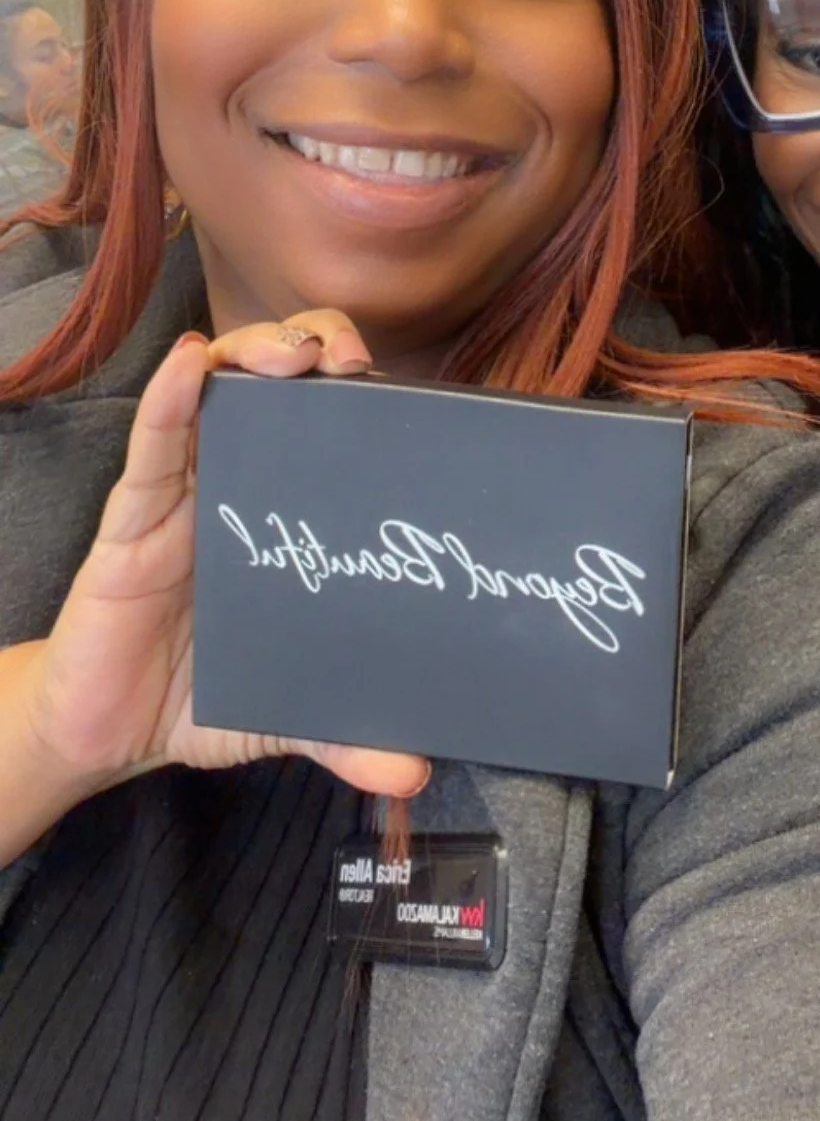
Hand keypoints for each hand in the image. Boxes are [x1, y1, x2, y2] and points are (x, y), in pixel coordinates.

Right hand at [19, 310, 430, 807]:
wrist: (102, 735)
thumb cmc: (195, 698)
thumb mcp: (284, 717)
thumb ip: (345, 738)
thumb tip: (415, 771)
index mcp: (283, 522)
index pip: (326, 430)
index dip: (362, 397)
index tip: (402, 392)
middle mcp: (235, 492)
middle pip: (276, 389)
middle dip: (315, 349)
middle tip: (349, 357)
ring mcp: (181, 499)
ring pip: (216, 398)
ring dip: (253, 356)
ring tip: (290, 351)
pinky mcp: (130, 523)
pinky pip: (150, 450)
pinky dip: (166, 401)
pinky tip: (185, 365)